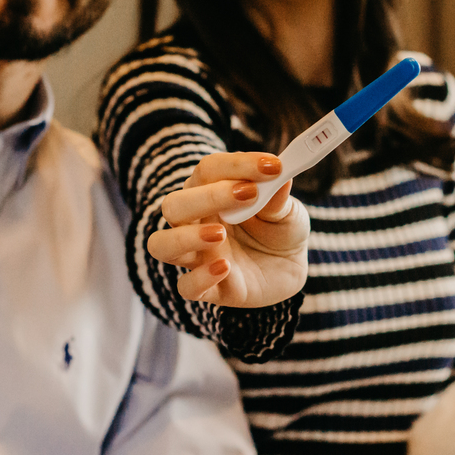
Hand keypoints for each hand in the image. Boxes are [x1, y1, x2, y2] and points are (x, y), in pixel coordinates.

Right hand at [149, 152, 308, 306]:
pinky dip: (200, 278)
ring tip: (220, 234)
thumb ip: (278, 197)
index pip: (208, 170)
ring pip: (162, 245)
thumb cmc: (281, 230)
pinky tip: (225, 268)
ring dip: (186, 237)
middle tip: (248, 193)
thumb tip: (279, 175)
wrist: (292, 269)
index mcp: (211, 193)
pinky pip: (186, 287)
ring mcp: (199, 256)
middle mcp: (196, 223)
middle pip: (174, 205)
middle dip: (207, 197)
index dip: (238, 165)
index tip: (273, 166)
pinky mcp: (209, 288)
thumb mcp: (288, 211)